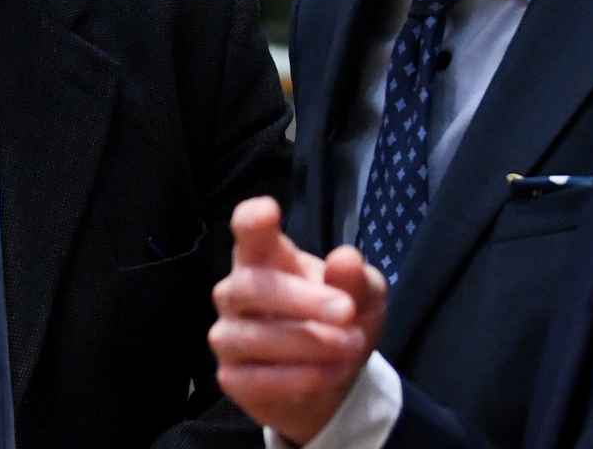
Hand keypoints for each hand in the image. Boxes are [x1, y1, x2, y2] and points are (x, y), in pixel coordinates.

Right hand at [209, 196, 386, 444]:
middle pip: (250, 285)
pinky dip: (300, 378)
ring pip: (254, 336)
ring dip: (309, 344)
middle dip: (302, 300)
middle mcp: (236, 291)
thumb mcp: (364, 298)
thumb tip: (345, 258)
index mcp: (265, 257)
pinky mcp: (231, 377)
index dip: (252, 219)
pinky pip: (258, 379)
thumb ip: (356, 279)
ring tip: (351, 347)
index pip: (247, 229)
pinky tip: (329, 374)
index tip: (268, 212)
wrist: (329, 381)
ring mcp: (228, 334)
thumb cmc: (339, 322)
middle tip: (346, 312)